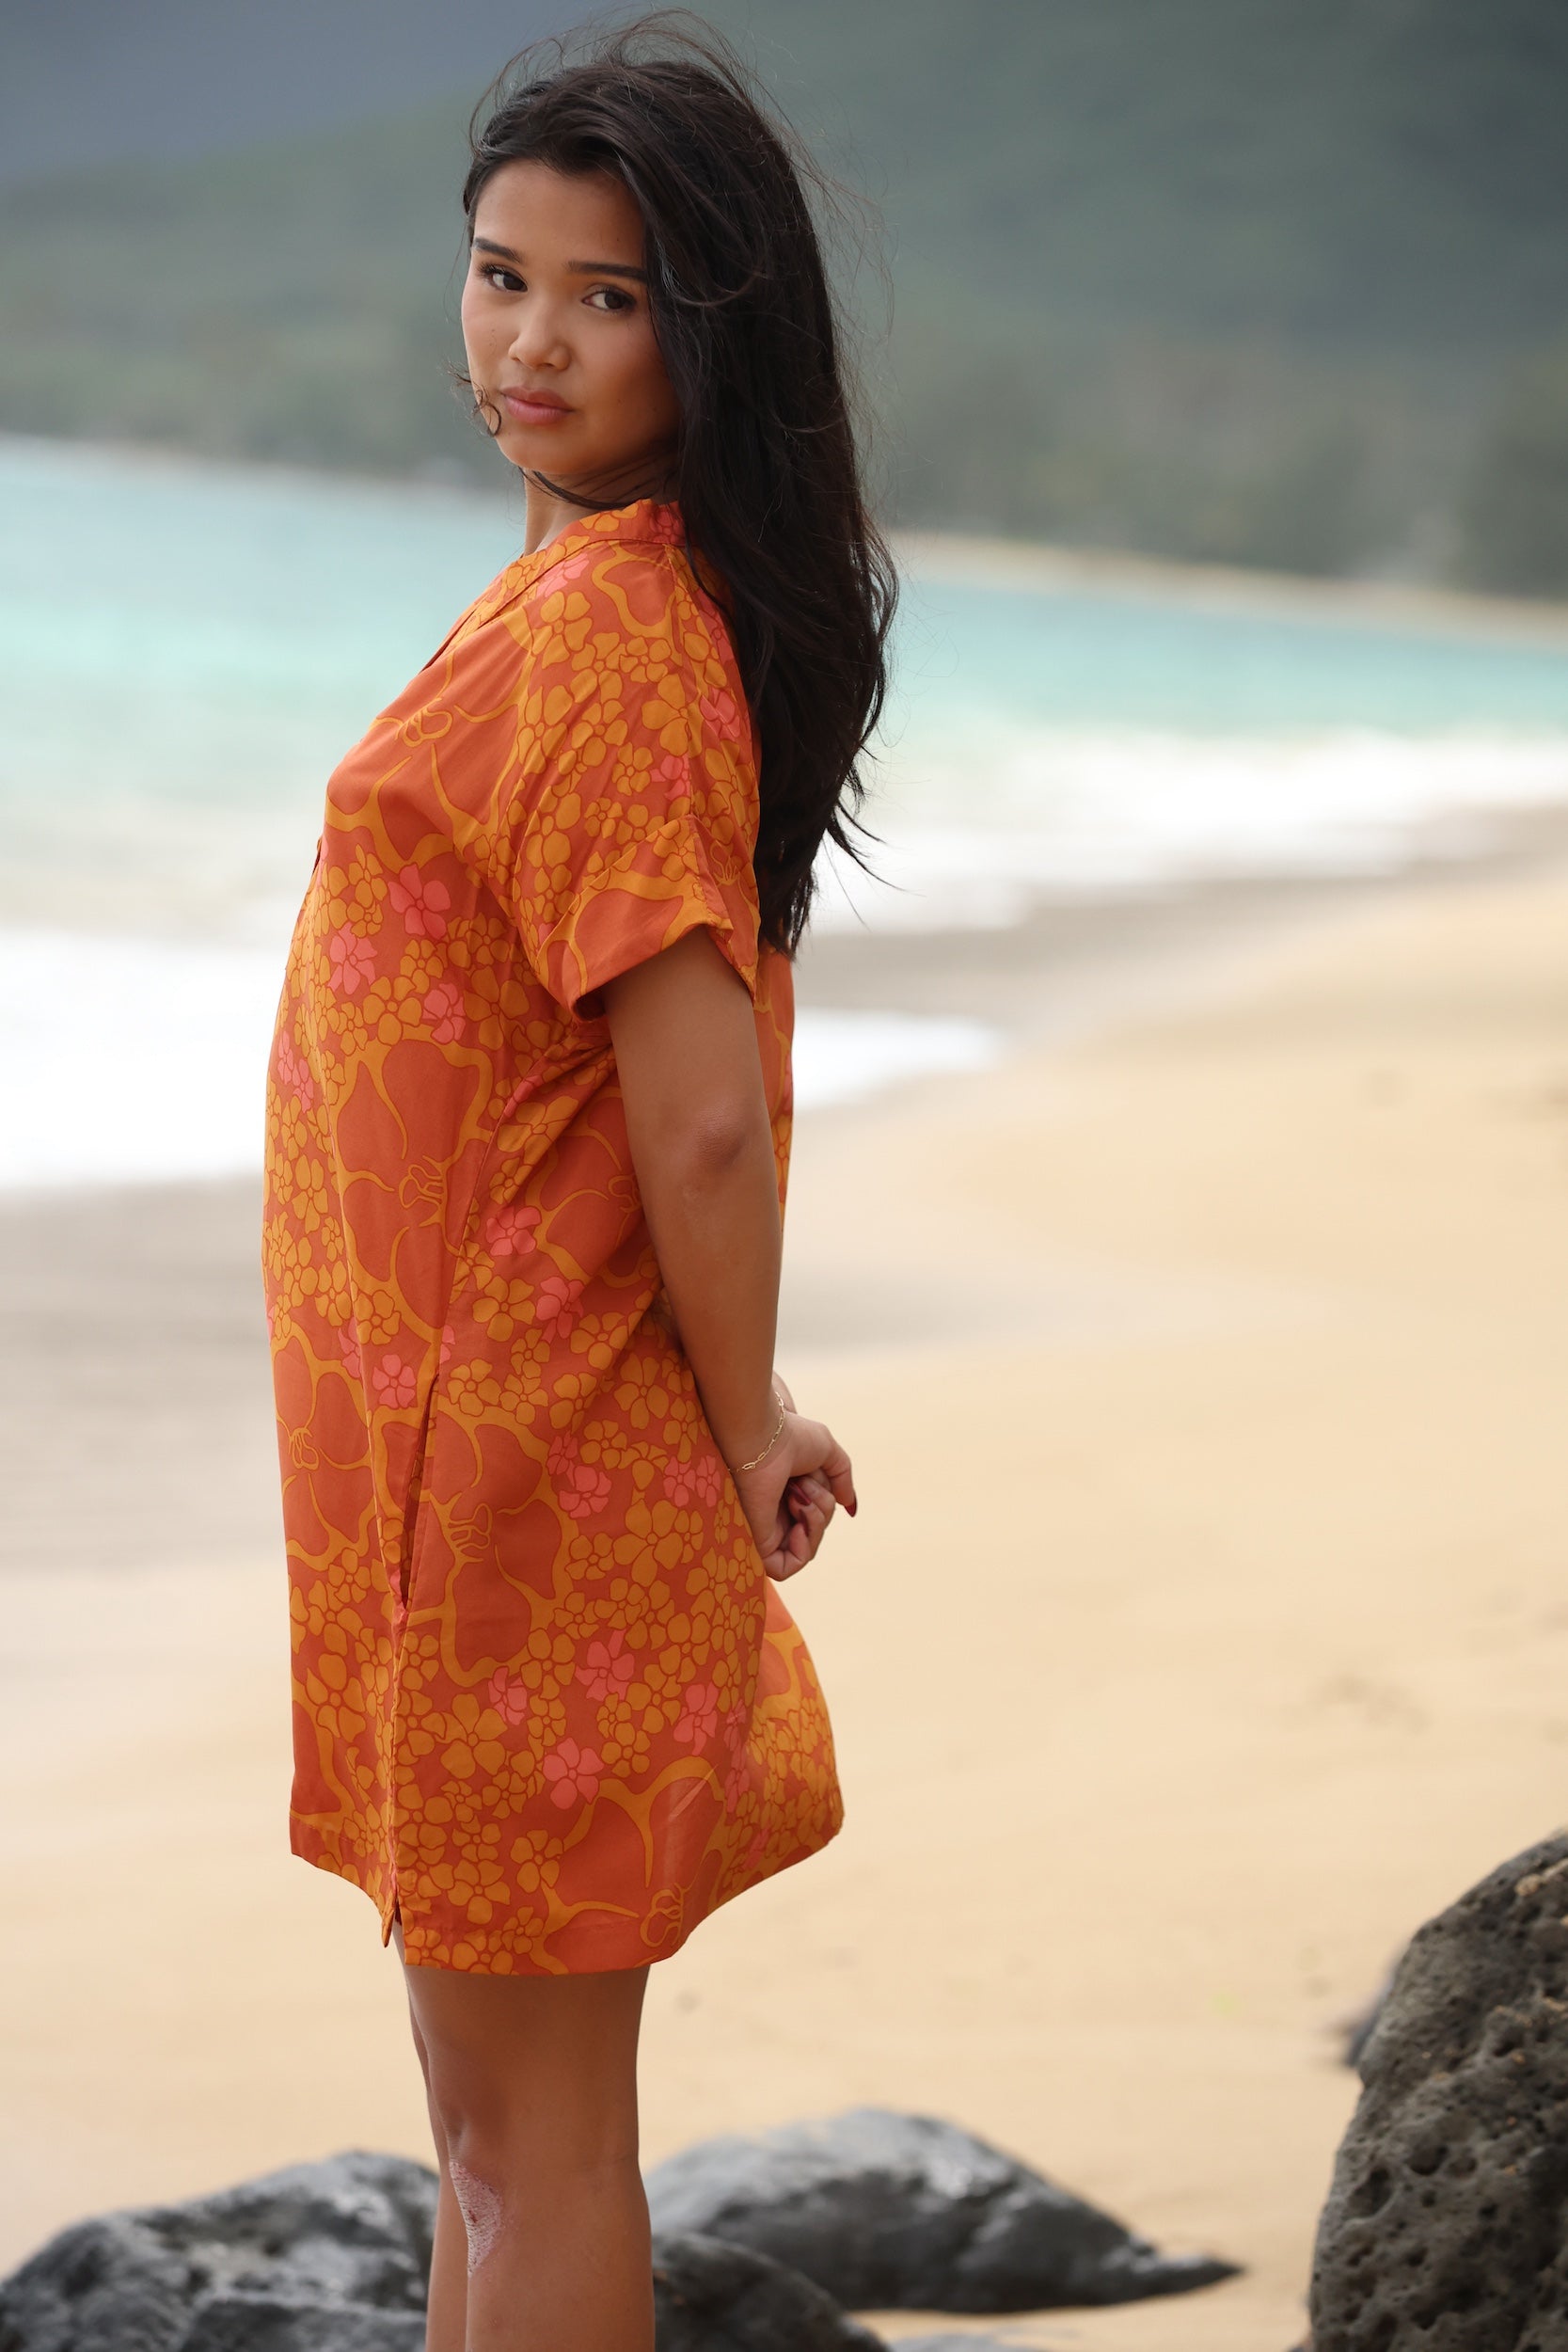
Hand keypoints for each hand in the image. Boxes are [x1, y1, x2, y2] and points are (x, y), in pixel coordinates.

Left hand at [729, 1392, 855, 1581]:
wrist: (764, 1436)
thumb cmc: (789, 1436)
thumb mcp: (828, 1453)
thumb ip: (842, 1478)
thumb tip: (849, 1506)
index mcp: (787, 1494)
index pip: (816, 1516)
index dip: (824, 1501)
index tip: (810, 1477)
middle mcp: (774, 1514)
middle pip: (815, 1533)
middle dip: (823, 1509)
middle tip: (803, 1484)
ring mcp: (766, 1529)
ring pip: (806, 1550)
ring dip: (816, 1523)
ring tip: (799, 1497)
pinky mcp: (757, 1541)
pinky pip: (784, 1568)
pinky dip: (803, 1551)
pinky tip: (800, 1526)